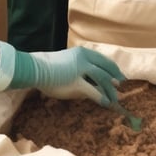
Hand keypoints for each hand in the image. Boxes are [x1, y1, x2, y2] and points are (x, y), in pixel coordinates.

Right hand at [0, 42, 122, 105]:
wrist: (35, 68)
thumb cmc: (48, 67)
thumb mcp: (68, 63)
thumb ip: (80, 68)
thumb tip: (91, 79)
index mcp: (83, 52)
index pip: (103, 60)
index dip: (113, 69)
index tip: (120, 76)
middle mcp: (84, 59)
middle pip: (106, 69)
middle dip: (115, 80)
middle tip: (121, 89)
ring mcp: (80, 70)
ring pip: (103, 80)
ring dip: (110, 90)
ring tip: (114, 100)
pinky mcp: (76, 82)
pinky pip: (93, 91)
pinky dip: (101, 97)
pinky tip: (105, 103)